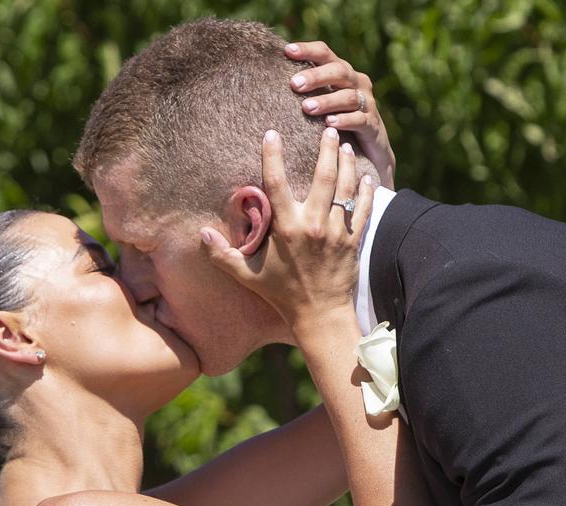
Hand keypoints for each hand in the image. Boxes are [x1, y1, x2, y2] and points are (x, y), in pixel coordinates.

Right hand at [201, 126, 374, 336]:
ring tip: (344, 145)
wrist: (320, 316)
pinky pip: (363, 209)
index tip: (271, 133)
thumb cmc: (282, 295)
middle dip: (326, 149)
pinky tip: (364, 176)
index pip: (276, 183)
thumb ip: (222, 254)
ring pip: (344, 187)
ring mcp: (336, 232)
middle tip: (328, 129)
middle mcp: (312, 225)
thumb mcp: (248, 275)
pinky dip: (365, 190)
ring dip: (346, 163)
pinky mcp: (353, 241)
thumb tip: (200, 233)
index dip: (272, 155)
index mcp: (286, 228)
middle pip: (322, 176)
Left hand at [286, 41, 395, 189]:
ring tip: (306, 108)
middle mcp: (357, 83)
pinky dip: (345, 121)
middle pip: (339, 71)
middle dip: (316, 76)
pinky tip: (329, 124)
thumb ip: (303, 90)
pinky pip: (360, 120)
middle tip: (294, 84)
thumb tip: (265, 81)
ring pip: (349, 96)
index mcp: (342, 72)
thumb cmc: (335, 123)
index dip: (307, 50)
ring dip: (327, 100)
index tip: (287, 51)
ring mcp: (368, 103)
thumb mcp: (321, 103)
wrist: (370, 152)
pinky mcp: (373, 125)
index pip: (325, 53)